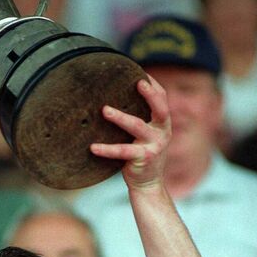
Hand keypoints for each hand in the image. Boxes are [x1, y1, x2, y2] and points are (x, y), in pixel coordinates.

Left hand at [90, 75, 170, 189]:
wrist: (148, 184)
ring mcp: (154, 145)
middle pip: (160, 108)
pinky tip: (93, 147)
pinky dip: (107, 149)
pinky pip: (122, 151)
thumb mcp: (145, 136)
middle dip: (150, 94)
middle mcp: (163, 132)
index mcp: (163, 123)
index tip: (141, 72)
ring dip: (120, 117)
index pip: (162, 98)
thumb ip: (139, 119)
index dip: (154, 85)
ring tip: (104, 110)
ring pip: (137, 126)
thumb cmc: (142, 156)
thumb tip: (113, 99)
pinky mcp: (143, 158)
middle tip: (138, 82)